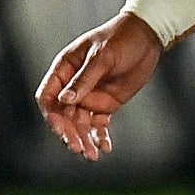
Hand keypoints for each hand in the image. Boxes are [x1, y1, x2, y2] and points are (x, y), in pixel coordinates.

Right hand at [36, 12, 162, 159]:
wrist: (146, 38)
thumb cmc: (119, 39)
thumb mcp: (101, 57)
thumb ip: (84, 79)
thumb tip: (64, 101)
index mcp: (64, 70)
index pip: (48, 97)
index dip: (51, 115)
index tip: (60, 130)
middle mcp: (72, 86)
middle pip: (63, 116)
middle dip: (69, 133)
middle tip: (78, 148)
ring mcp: (89, 97)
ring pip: (80, 124)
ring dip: (84, 140)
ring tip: (92, 155)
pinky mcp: (105, 105)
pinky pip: (98, 125)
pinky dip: (100, 137)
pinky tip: (105, 148)